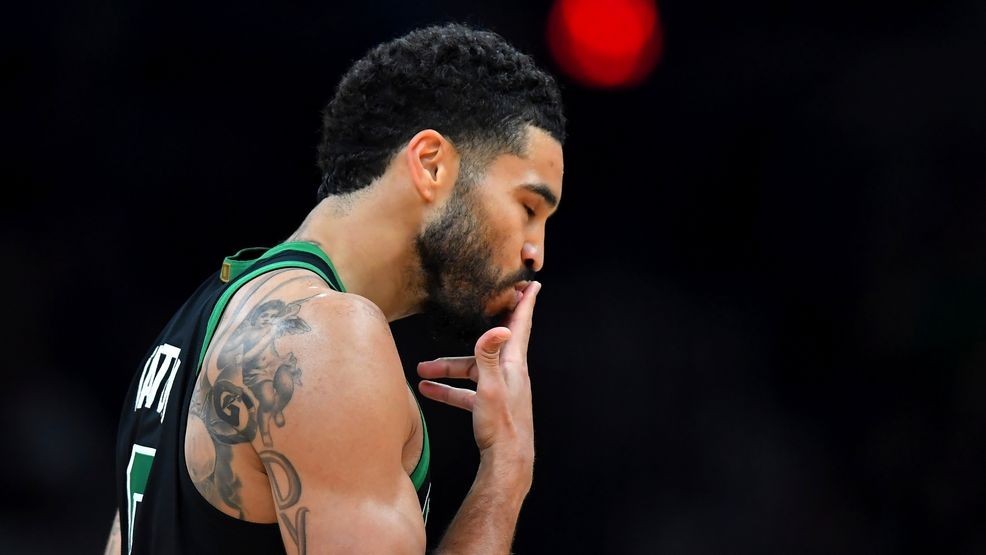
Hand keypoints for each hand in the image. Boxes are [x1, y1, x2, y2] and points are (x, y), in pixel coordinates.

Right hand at [417, 282, 541, 465]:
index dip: (525, 303)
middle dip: (474, 330)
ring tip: (422, 370)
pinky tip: (428, 391)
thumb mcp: (491, 388)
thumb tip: (498, 328)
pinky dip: (449, 389)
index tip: (531, 283)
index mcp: (513, 364)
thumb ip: (489, 357)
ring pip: (472, 370)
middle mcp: (509, 373)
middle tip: (471, 310)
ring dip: (448, 368)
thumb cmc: (502, 426)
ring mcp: (499, 389)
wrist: (507, 463)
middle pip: (489, 344)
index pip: (520, 325)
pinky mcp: (489, 405)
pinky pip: (466, 392)